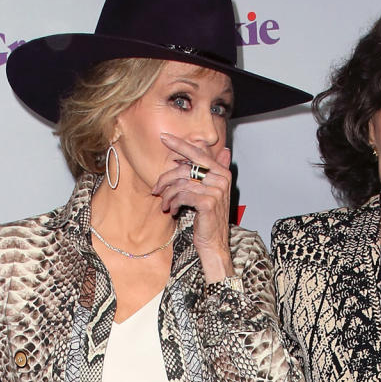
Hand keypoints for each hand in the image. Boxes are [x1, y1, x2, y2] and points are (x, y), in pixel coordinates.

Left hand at [154, 133, 233, 281]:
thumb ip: (210, 171)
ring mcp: (216, 190)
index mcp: (222, 172)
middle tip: (156, 188)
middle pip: (186, 168)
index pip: (198, 153)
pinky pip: (182, 195)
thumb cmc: (209, 219)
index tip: (164, 137)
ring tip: (164, 204)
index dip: (180, 144)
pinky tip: (172, 210)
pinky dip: (173, 203)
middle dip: (166, 178)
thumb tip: (224, 150)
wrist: (214, 244)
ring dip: (168, 195)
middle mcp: (222, 179)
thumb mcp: (209, 193)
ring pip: (181, 183)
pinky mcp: (208, 203)